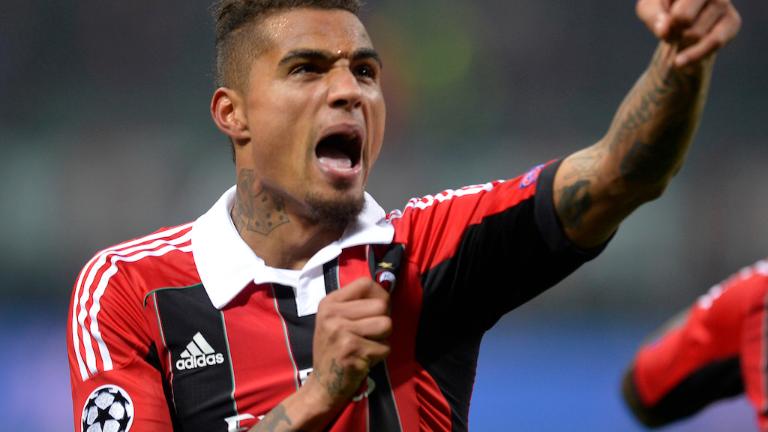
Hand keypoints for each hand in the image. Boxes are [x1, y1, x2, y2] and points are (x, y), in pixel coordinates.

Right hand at [305, 277, 391, 408]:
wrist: (323, 384)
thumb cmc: (335, 349)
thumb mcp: (336, 320)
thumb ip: (357, 304)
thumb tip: (388, 287)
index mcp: (329, 303)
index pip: (365, 283)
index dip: (380, 294)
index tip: (378, 309)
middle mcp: (332, 314)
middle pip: (381, 305)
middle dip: (383, 320)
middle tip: (371, 333)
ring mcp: (341, 332)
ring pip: (386, 324)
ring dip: (383, 339)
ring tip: (367, 345)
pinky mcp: (352, 350)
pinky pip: (385, 347)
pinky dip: (380, 355)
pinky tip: (364, 359)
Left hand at [636, 0, 740, 66]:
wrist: (680, 24)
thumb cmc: (662, 10)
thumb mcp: (649, 9)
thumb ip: (653, 15)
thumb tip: (665, 29)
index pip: (676, 10)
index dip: (664, 21)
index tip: (663, 26)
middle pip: (683, 18)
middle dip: (671, 32)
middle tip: (670, 33)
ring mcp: (724, 2)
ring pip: (695, 33)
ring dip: (681, 42)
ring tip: (680, 36)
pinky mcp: (733, 21)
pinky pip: (714, 42)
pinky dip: (694, 55)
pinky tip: (679, 61)